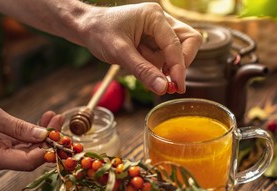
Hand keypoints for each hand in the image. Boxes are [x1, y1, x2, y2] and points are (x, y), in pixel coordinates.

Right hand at [0, 93, 63, 171]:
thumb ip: (18, 127)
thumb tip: (44, 135)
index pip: (28, 162)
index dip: (47, 152)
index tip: (60, 137)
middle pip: (30, 156)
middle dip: (48, 139)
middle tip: (59, 121)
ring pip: (26, 149)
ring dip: (42, 134)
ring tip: (54, 117)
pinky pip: (18, 143)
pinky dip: (31, 132)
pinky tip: (42, 121)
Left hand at [79, 3, 201, 93]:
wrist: (87, 28)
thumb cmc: (100, 32)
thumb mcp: (119, 52)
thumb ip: (142, 70)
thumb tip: (163, 88)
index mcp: (154, 17)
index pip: (176, 43)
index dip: (179, 67)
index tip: (178, 88)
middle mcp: (161, 22)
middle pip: (189, 41)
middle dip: (182, 63)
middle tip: (171, 84)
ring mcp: (160, 32)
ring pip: (180, 52)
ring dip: (169, 68)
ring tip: (151, 77)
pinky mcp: (156, 43)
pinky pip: (167, 59)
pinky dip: (160, 70)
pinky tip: (147, 73)